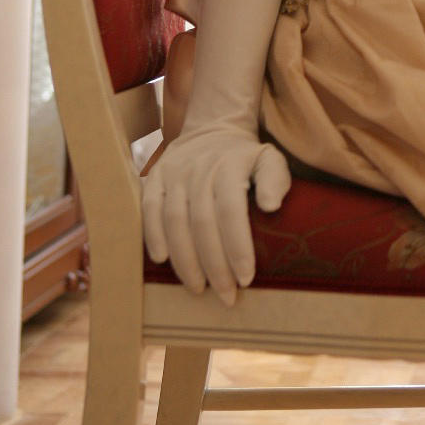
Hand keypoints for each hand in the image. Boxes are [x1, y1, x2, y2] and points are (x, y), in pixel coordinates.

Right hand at [141, 124, 290, 306]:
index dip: (237, 248)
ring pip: (174, 220)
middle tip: (225, 296)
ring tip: (198, 288)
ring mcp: (174, 173)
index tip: (246, 279)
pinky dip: (152, 235)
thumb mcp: (270, 158)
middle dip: (214, 265)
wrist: (212, 128)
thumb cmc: (246, 157)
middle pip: (202, 223)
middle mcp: (200, 169)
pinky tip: (162, 260)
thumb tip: (271, 206)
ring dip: (184, 259)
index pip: (231, 212)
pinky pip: (148, 209)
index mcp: (230, 166)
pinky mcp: (155, 178)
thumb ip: (276, 179)